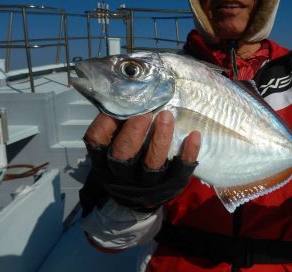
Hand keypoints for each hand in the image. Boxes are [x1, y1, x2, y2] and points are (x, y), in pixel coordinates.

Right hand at [81, 111, 200, 212]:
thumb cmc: (125, 161)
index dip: (107, 120)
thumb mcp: (114, 147)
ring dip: (160, 138)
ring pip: (152, 163)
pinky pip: (180, 172)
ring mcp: (145, 184)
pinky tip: (194, 135)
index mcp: (103, 160)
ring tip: (167, 116)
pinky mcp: (168, 188)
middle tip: (147, 111)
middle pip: (124, 153)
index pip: (97, 139)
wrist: (137, 199)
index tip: (122, 103)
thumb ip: (118, 126)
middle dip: (135, 130)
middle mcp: (121, 175)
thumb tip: (130, 91)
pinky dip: (188, 153)